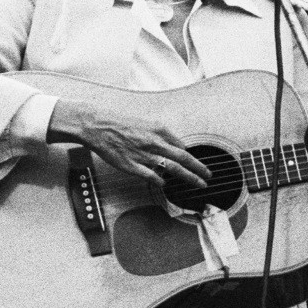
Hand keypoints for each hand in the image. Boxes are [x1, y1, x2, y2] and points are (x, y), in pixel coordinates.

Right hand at [47, 99, 210, 187]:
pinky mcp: (133, 166)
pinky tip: (165, 184)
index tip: (199, 165)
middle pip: (184, 159)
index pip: (183, 146)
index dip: (193, 158)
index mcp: (160, 130)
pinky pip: (152, 176)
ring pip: (174, 169)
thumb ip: (162, 135)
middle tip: (209, 176)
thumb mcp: (146, 123)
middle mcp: (156, 143)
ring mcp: (146, 156)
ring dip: (189, 178)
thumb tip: (176, 145)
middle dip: (200, 169)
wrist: (99, 126)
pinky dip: (161, 181)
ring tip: (198, 184)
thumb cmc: (121, 124)